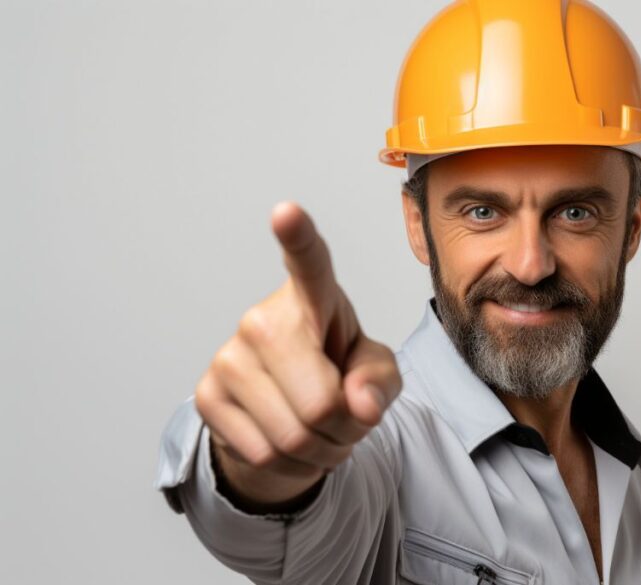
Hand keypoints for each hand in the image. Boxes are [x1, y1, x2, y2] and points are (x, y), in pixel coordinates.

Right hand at [194, 202, 401, 504]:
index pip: (308, 263)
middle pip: (320, 404)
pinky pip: (264, 455)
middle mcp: (262, 319)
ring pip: (293, 437)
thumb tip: (360, 407)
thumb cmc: (339, 373)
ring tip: (319, 430)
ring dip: (321, 450)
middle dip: (343, 428)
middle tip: (342, 417)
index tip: (286, 213)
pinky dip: (291, 465)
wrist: (289, 413)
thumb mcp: (377, 373)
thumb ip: (381, 381)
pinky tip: (289, 443)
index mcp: (313, 297)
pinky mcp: (206, 397)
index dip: (298, 238)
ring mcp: (228, 357)